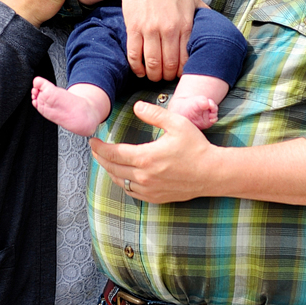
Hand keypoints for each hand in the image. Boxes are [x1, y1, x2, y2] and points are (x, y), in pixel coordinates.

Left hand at [91, 102, 305, 205]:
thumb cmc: (196, 146)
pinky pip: (131, 192)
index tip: (93, 141)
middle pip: (112, 168)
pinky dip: (122, 183)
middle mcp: (144, 176)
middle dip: (100, 158)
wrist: (212, 173)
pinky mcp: (156, 198)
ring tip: (105, 160)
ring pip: (120, 181)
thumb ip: (153, 114)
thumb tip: (136, 106)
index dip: (100, 147)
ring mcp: (149, 190)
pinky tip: (122, 175)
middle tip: (95, 149)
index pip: (113, 153)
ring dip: (110, 171)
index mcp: (146, 157)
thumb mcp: (176, 123)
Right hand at [118, 0, 201, 80]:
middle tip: (165, 77)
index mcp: (185, 24)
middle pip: (169, 65)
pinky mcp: (134, 28)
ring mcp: (150, 29)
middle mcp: (169, 29)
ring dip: (153, 75)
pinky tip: (139, 71)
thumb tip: (217, 27)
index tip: (179, 74)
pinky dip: (137, 68)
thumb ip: (204, 14)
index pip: (186, 59)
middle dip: (167, 76)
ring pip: (152, 63)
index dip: (182, 72)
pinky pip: (134, 55)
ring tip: (153, 76)